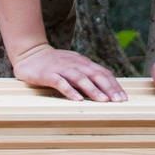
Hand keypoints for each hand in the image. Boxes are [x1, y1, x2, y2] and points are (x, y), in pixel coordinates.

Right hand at [11, 43, 127, 102]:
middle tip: (118, 100)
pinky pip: (61, 83)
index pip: (103, 73)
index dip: (114, 84)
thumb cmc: (54, 63)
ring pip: (80, 79)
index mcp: (83, 62)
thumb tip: (104, 88)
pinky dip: (70, 91)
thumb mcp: (73, 66)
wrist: (31, 54)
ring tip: (103, 100)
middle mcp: (75, 64)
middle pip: (95, 75)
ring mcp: (62, 68)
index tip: (123, 97)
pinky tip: (78, 100)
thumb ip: (86, 74)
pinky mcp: (48, 74)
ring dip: (93, 90)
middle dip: (108, 88)